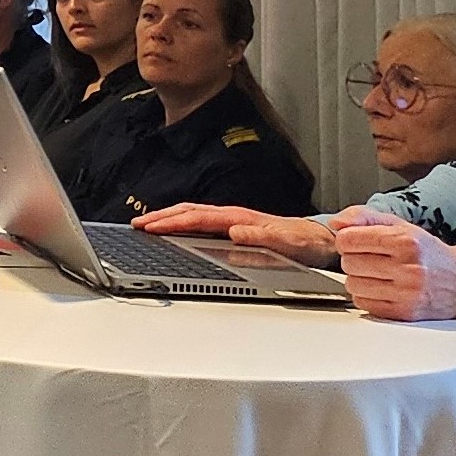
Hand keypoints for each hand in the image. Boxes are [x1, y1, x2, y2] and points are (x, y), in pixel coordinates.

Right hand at [136, 203, 338, 264]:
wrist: (319, 241)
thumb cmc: (304, 244)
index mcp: (239, 218)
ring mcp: (233, 220)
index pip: (197, 218)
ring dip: (168, 217)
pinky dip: (180, 222)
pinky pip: (200, 222)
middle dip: (161, 216)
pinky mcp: (234, 228)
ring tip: (147, 224)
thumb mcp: (288, 243)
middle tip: (136, 223)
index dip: (171, 222)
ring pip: (193, 214)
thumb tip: (235, 231)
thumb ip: (262, 236)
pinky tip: (174, 230)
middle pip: (189, 211)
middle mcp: (233, 216)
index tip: (149, 227)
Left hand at [327, 211, 455, 320]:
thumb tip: (335, 224)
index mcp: (406, 241)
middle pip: (348, 263)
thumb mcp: (400, 225)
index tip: (357, 242)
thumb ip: (364, 217)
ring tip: (378, 274)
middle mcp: (408, 268)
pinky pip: (363, 303)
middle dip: (354, 259)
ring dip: (359, 279)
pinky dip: (367, 296)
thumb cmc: (426, 252)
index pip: (348, 240)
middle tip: (371, 258)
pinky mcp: (403, 313)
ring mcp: (406, 293)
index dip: (347, 240)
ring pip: (352, 285)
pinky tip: (383, 289)